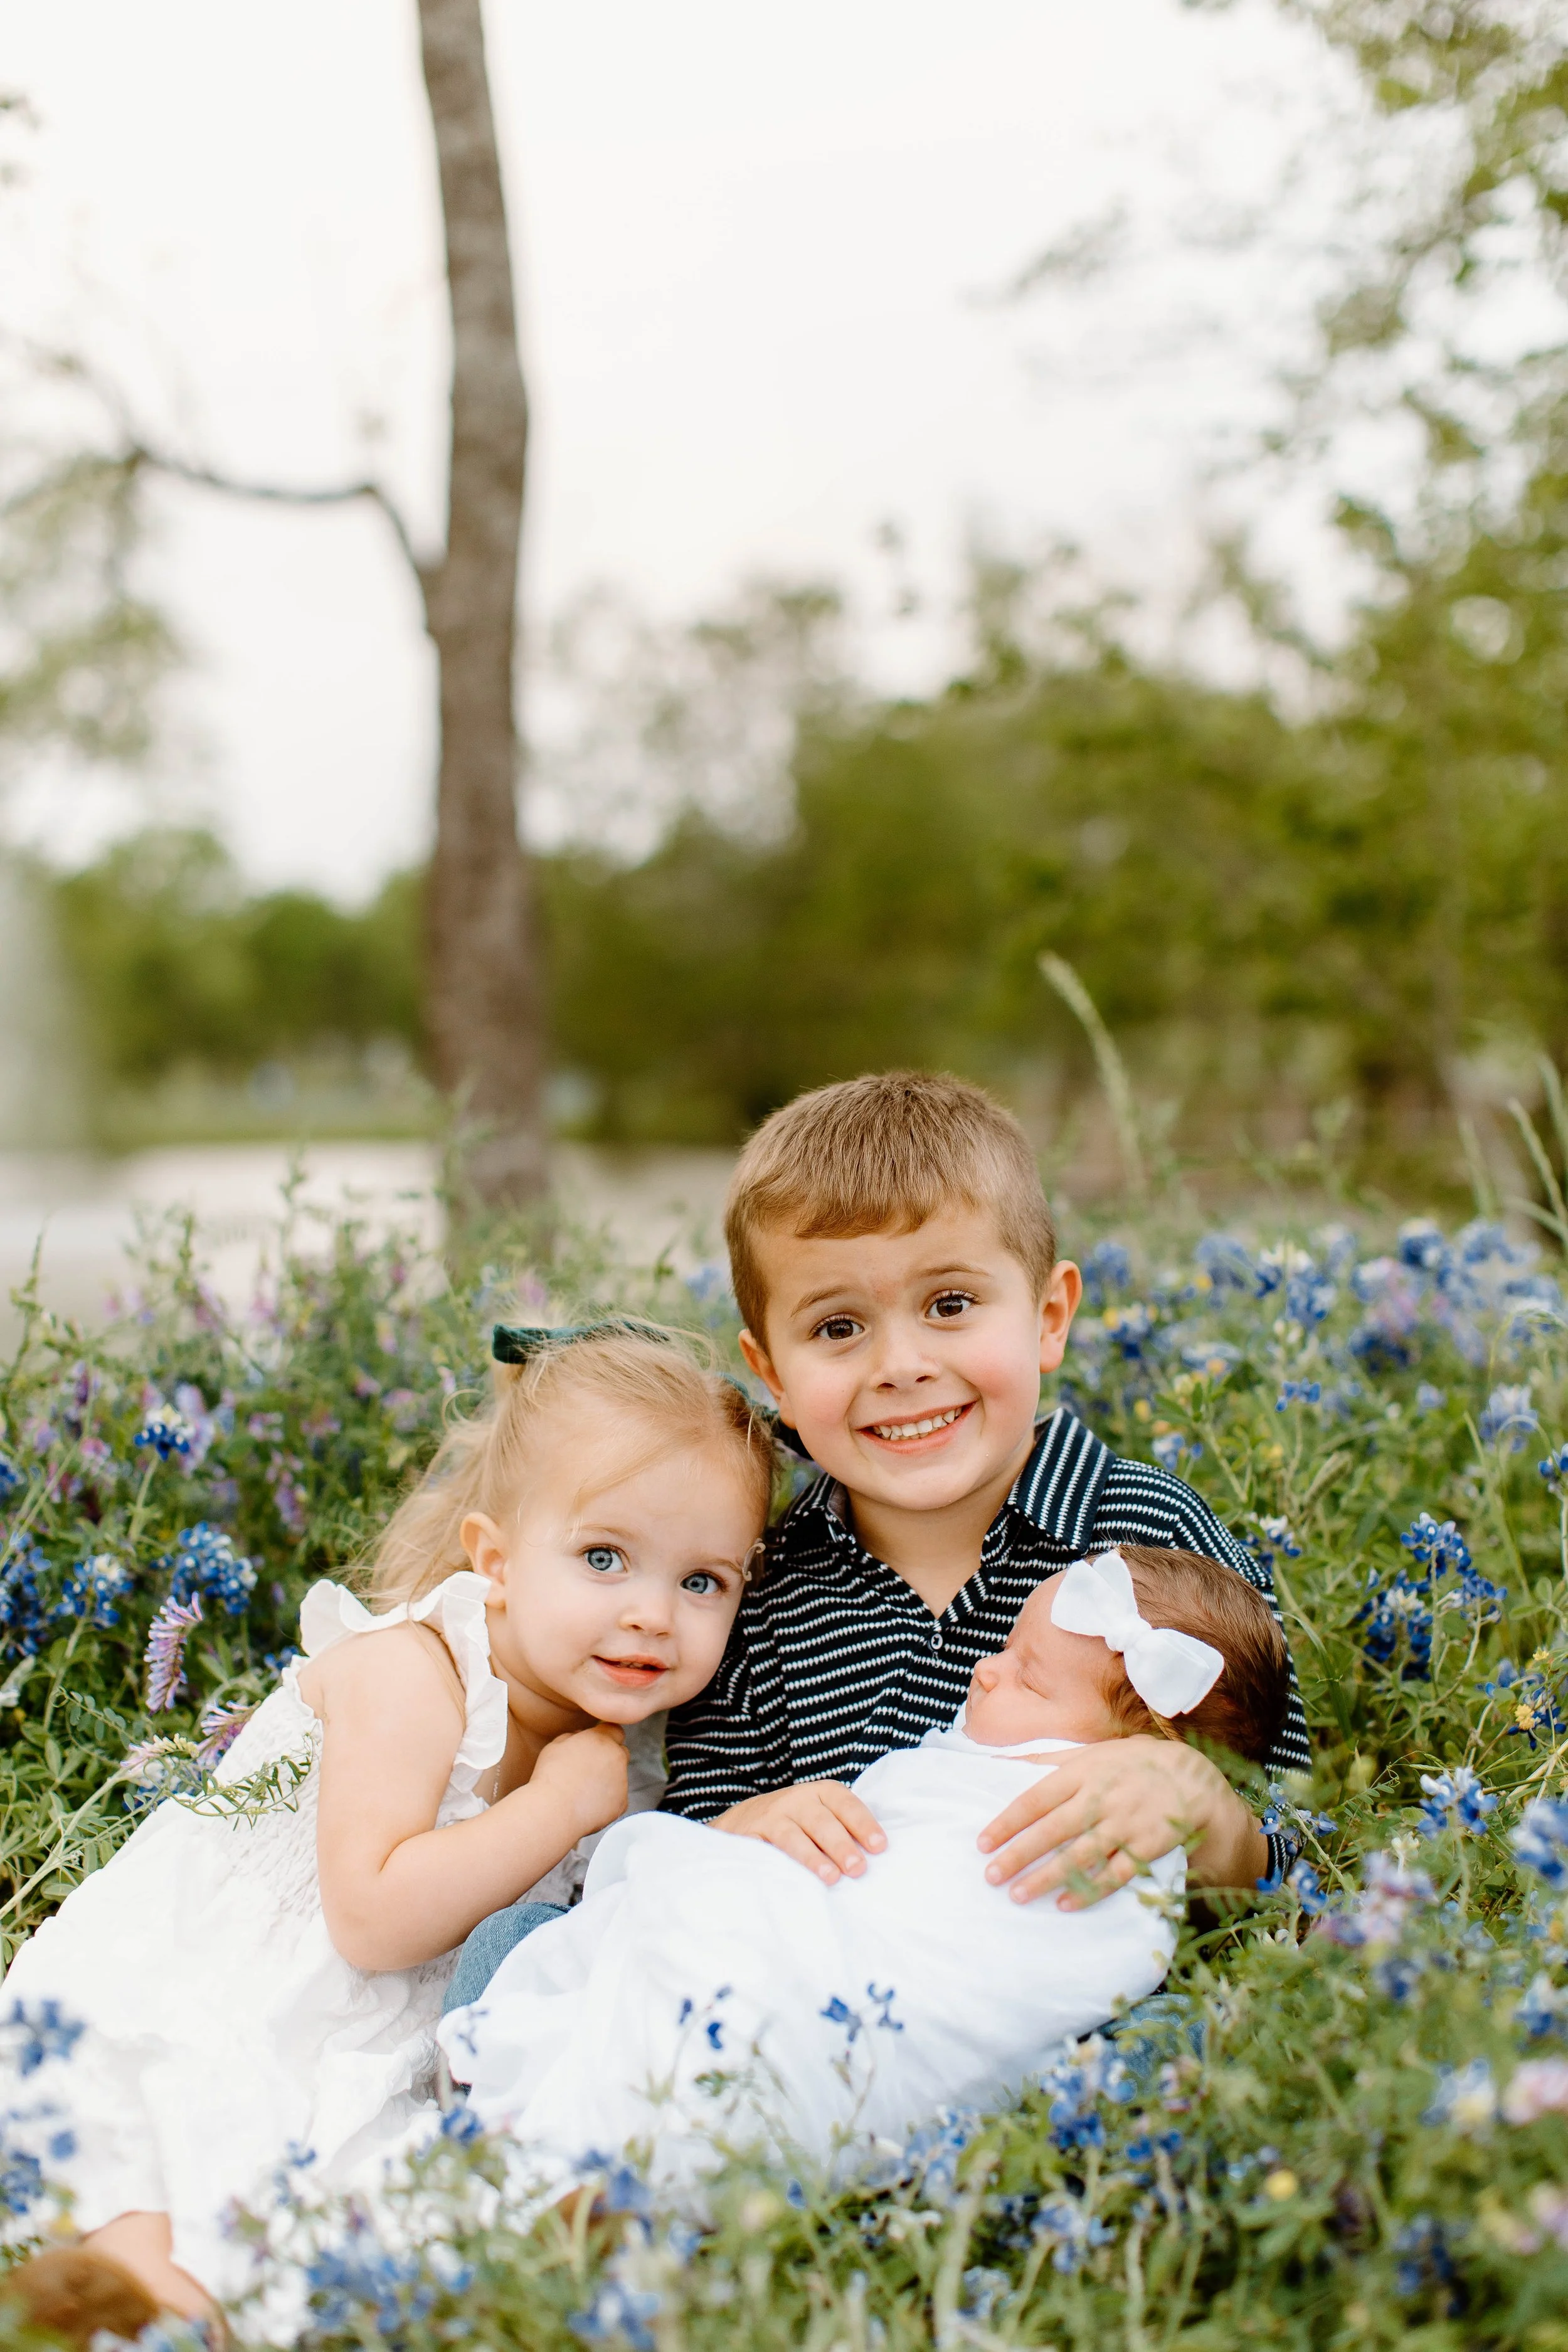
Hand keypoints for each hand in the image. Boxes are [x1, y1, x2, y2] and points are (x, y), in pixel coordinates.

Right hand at [528, 1724, 627, 1839]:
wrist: (554, 1812)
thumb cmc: (550, 1777)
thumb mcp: (555, 1746)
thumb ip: (573, 1736)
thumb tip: (580, 1735)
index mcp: (601, 1740)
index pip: (615, 1730)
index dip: (606, 1737)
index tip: (596, 1746)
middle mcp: (617, 1757)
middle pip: (620, 1753)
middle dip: (609, 1758)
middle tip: (588, 1770)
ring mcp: (622, 1780)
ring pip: (619, 1776)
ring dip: (607, 1780)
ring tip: (583, 1791)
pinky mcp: (622, 1802)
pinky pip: (617, 1798)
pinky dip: (607, 1800)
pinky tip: (588, 1804)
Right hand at [715, 1780, 885, 1883]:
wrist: (743, 1820)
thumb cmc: (797, 1822)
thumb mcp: (820, 1815)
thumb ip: (844, 1828)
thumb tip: (876, 1856)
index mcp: (821, 1792)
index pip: (845, 1803)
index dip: (863, 1823)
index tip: (879, 1846)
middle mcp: (796, 1800)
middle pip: (821, 1821)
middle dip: (841, 1845)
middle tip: (858, 1868)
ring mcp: (771, 1816)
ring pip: (793, 1836)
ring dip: (813, 1858)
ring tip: (831, 1878)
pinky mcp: (749, 1835)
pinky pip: (764, 1850)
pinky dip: (777, 1863)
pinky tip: (790, 1879)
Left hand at [976, 1736, 1264, 1908]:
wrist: (1191, 1776)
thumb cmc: (1131, 1764)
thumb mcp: (1090, 1752)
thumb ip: (1047, 1760)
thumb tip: (1002, 1761)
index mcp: (1082, 1772)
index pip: (1035, 1799)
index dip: (1007, 1822)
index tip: (982, 1843)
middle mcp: (1100, 1797)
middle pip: (1052, 1830)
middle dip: (1019, 1855)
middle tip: (991, 1876)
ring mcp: (1124, 1823)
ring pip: (1079, 1855)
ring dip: (1047, 1877)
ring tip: (1019, 1896)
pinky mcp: (1145, 1846)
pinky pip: (1114, 1873)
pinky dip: (1090, 1890)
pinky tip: (1065, 1904)